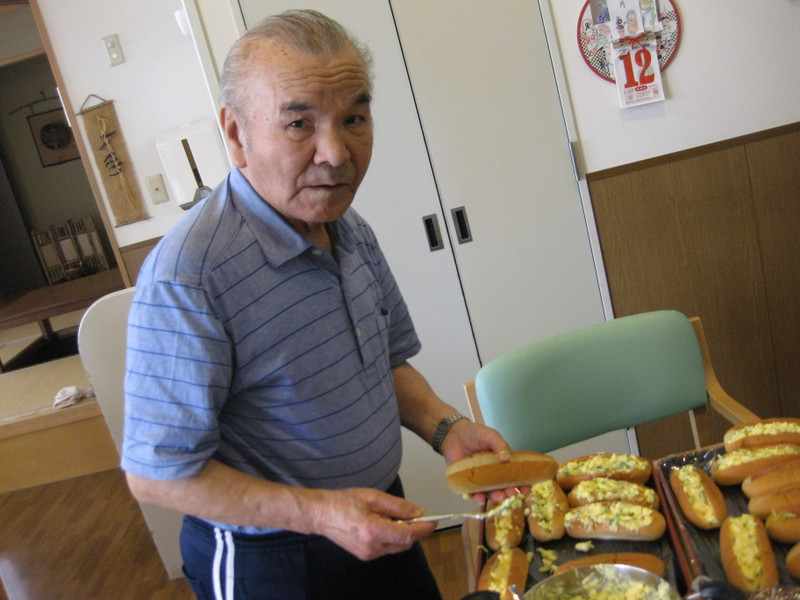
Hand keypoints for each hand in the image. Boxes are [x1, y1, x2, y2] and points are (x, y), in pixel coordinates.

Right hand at [309, 487, 436, 560]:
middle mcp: (372, 547)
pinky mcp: (365, 555)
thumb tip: (418, 512)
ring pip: (397, 547)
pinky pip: (387, 548)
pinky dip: (392, 537)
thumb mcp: (373, 497)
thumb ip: (397, 506)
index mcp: (373, 530)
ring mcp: (368, 554)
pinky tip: (383, 524)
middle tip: (414, 515)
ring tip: (392, 517)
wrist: (321, 514)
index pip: (408, 534)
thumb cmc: (343, 502)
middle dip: (414, 530)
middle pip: (405, 543)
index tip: (434, 521)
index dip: (424, 528)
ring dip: (402, 534)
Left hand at [440, 420, 529, 503]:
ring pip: (490, 493)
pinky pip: (473, 493)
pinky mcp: (467, 482)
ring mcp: (481, 480)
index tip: (527, 488)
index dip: (522, 484)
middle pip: (504, 487)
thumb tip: (507, 458)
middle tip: (511, 493)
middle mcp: (493, 474)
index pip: (515, 476)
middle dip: (509, 492)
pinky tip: (480, 497)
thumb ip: (499, 444)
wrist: (454, 434)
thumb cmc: (475, 434)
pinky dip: (477, 497)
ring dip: (495, 497)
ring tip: (498, 496)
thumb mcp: (490, 435)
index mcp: (502, 463)